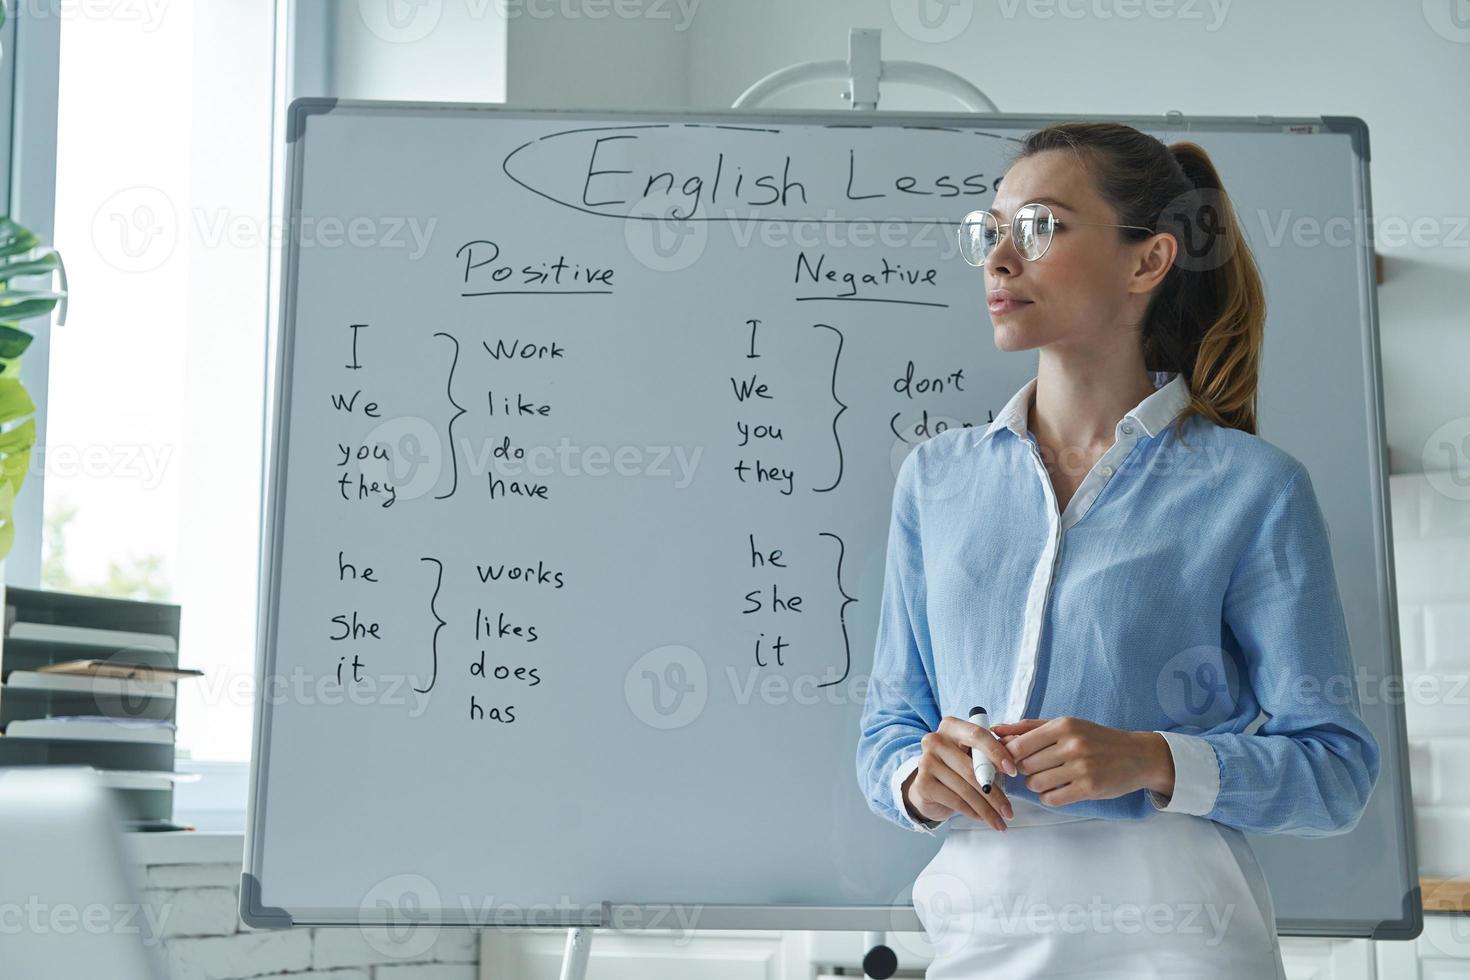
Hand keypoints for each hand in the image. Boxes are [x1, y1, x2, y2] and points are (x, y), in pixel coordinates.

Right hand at [902, 715, 1020, 830]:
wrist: (928, 787)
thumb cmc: (957, 768)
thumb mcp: (974, 756)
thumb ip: (992, 754)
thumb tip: (1013, 764)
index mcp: (951, 727)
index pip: (977, 735)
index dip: (997, 752)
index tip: (1012, 770)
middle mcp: (935, 740)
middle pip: (972, 768)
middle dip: (995, 793)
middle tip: (1009, 810)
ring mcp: (926, 761)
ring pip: (965, 789)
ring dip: (986, 809)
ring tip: (1000, 821)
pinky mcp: (922, 783)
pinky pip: (955, 800)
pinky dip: (972, 812)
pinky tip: (981, 817)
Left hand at [988, 716, 1170, 806]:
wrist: (1137, 756)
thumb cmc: (1097, 739)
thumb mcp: (1066, 725)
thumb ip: (1029, 728)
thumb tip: (996, 731)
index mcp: (1063, 726)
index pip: (1018, 745)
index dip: (1009, 756)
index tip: (1011, 760)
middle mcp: (1072, 744)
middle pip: (1025, 765)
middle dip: (1024, 771)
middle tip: (1037, 769)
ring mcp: (1081, 767)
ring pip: (1035, 783)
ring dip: (1037, 785)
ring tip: (1050, 778)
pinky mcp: (1089, 788)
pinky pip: (1052, 799)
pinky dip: (1050, 797)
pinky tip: (1060, 789)